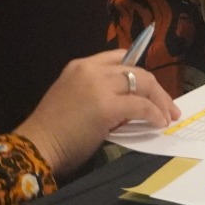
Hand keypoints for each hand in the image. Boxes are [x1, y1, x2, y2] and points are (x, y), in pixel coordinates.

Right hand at [13, 50, 180, 176]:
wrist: (36, 146)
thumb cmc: (52, 131)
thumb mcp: (74, 99)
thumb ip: (99, 94)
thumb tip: (127, 106)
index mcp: (80, 66)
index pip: (119, 58)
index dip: (138, 72)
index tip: (149, 88)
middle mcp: (91, 69)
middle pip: (135, 70)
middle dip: (156, 89)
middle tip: (167, 106)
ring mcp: (99, 85)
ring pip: (142, 83)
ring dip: (159, 100)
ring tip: (167, 116)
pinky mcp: (107, 105)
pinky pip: (140, 106)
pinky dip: (154, 114)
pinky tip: (158, 123)